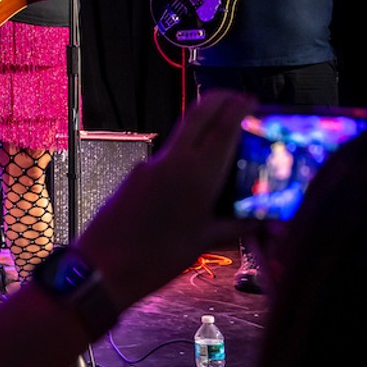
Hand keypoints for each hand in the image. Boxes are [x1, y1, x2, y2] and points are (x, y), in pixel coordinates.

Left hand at [75, 90, 253, 310]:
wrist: (102, 266)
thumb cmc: (157, 258)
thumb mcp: (206, 242)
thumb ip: (237, 226)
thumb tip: (263, 220)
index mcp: (195, 174)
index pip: (222, 126)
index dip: (239, 107)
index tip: (252, 100)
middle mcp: (172, 160)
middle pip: (198, 114)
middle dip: (220, 100)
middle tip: (240, 101)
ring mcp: (150, 164)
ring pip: (182, 133)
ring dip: (203, 126)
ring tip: (225, 139)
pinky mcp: (136, 174)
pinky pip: (168, 155)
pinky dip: (187, 153)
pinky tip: (197, 174)